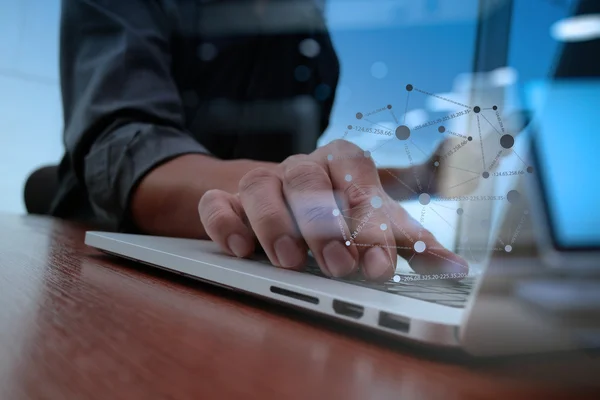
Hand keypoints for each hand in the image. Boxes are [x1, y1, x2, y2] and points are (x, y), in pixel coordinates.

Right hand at [198, 140, 467, 280]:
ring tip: (289, 261)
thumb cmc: (339, 211)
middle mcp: (301, 168)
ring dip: (275, 224)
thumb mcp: (377, 221)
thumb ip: (412, 239)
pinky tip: (240, 249)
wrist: (284, 200)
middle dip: (323, 224)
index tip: (381, 263)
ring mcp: (262, 182)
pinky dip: (225, 223)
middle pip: (307, 180)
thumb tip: (456, 267)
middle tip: (337, 265)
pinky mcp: (228, 200)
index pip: (357, 174)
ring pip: (260, 186)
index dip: (368, 216)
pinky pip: (216, 204)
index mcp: (342, 164)